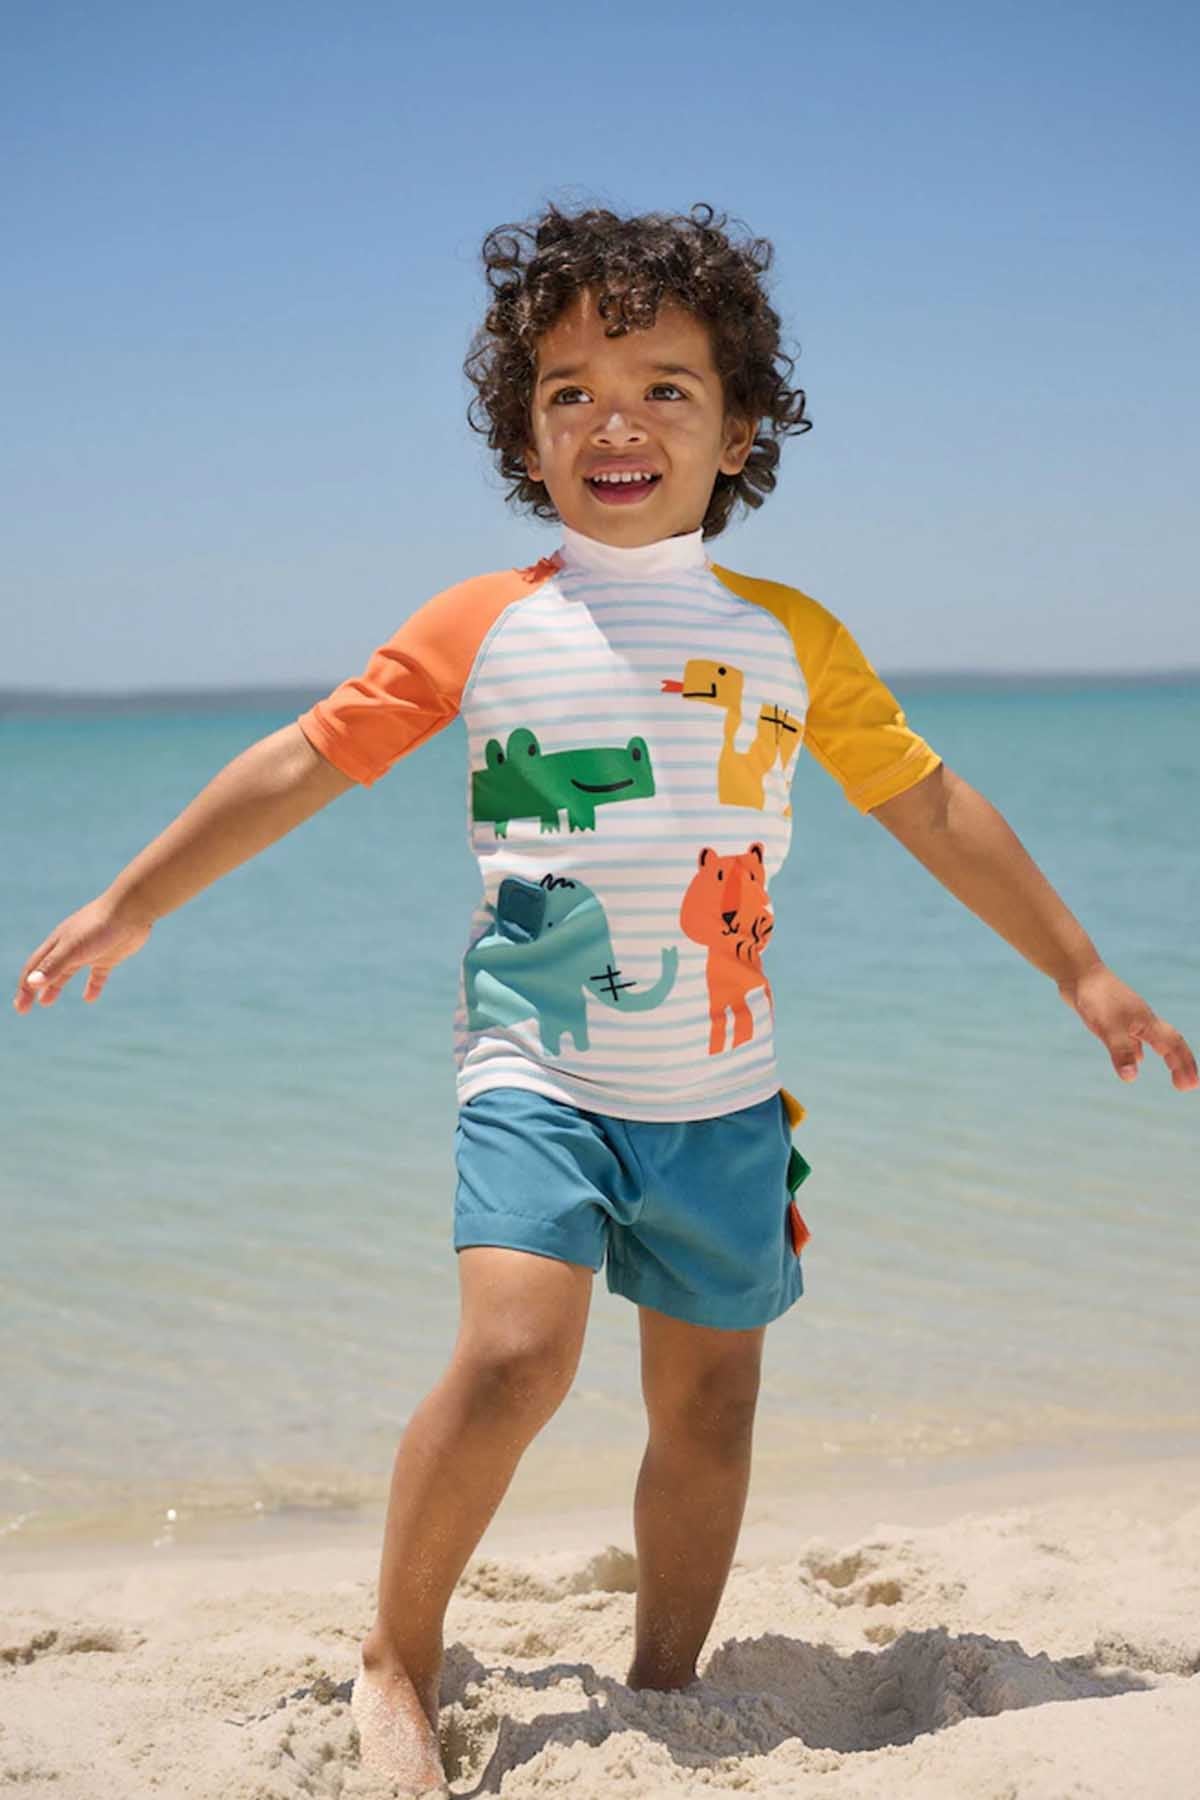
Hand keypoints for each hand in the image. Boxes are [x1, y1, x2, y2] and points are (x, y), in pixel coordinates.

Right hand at [13, 898, 152, 1013]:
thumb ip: (53, 965)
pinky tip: (90, 999)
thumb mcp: (73, 948)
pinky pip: (97, 975)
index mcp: (57, 943)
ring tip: (46, 1002)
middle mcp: (70, 947)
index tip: (21, 1007)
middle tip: (24, 1008)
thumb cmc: (99, 926)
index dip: (25, 987)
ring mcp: (89, 951)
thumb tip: (32, 983)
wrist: (131, 911)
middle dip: (34, 989)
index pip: (34, 967)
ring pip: (67, 972)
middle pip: (47, 971)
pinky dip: (92, 987)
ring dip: (55, 986)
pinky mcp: (108, 956)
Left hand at [1059, 962, 1197, 1091]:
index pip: (1173, 1046)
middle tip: (1187, 1084)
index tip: (1191, 1085)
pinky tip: (1135, 1058)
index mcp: (1146, 1022)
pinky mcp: (1114, 1017)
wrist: (1078, 973)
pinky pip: (1136, 1038)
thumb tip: (1131, 1077)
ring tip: (1173, 1071)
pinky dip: (1140, 1050)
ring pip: (1154, 1040)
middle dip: (1181, 1063)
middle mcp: (1142, 1020)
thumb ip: (1121, 1051)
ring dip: (1166, 1055)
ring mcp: (1129, 1018)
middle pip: (1170, 1043)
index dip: (1184, 1065)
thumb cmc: (1095, 997)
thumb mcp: (1108, 1027)